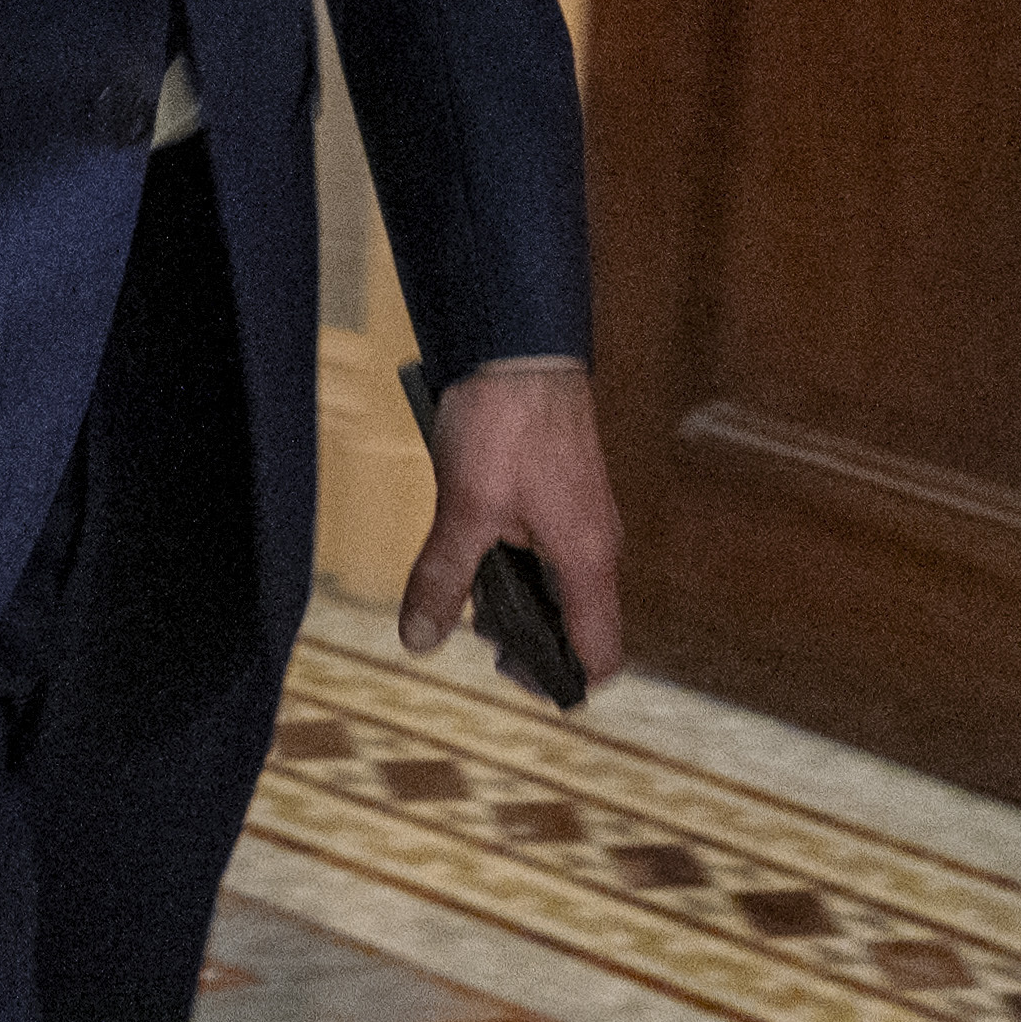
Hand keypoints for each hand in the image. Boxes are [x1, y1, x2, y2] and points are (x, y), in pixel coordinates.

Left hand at [397, 360, 625, 690]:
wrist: (521, 342)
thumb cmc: (506, 420)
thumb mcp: (463, 506)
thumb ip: (445, 577)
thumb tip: (421, 640)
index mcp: (587, 560)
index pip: (599, 655)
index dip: (556, 678)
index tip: (504, 665)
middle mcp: (597, 544)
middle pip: (577, 624)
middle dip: (525, 635)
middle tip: (471, 619)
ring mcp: (584, 516)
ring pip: (558, 584)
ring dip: (516, 594)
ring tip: (464, 573)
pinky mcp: (565, 491)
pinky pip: (548, 547)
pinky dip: (515, 558)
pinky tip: (471, 533)